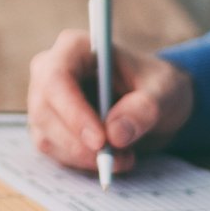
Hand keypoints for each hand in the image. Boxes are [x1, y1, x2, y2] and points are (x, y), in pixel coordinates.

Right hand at [27, 29, 193, 175]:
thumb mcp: (165, 92)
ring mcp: (44, 100)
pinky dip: (81, 162)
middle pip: (44, 110)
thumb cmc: (156, 86)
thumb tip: (115, 134)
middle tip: (115, 159)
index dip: (73, 111)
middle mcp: (51, 70)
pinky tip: (111, 158)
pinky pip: (53, 152)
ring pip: (46, 136)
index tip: (100, 140)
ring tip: (124, 158)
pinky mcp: (47, 127)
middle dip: (78, 142)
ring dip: (83, 156)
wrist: (154, 103)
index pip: (57, 78)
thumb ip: (145, 108)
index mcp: (76, 48)